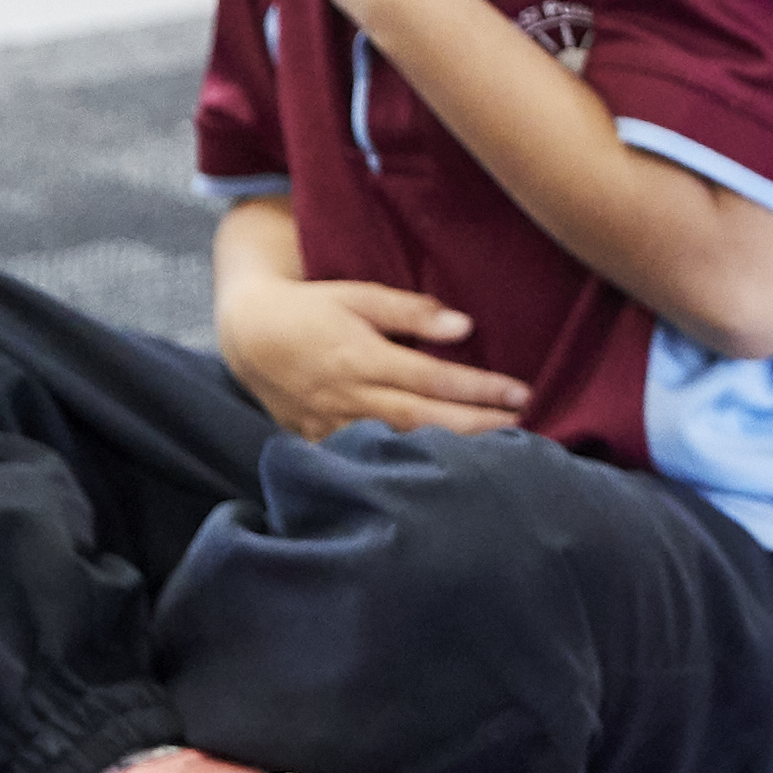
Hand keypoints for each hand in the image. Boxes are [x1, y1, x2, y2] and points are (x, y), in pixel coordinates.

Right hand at [215, 259, 533, 440]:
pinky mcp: (318, 442)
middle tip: (524, 428)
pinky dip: (402, 470)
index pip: (434, 378)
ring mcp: (332, 424)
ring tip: (496, 454)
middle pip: (424, 418)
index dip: (481, 388)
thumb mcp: (359, 296)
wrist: (248, 334)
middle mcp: (349, 396)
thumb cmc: (312, 309)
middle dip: (478, 426)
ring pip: (398, 446)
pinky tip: (438, 477)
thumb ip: (411, 311)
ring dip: (448, 453)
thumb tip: (464, 326)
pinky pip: (366, 462)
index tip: (522, 393)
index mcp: (362, 357)